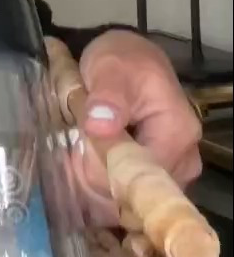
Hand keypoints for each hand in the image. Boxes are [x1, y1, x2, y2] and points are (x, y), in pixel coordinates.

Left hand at [74, 28, 201, 223]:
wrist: (128, 60)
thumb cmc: (122, 60)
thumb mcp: (110, 68)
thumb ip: (107, 96)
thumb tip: (100, 125)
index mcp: (177, 134)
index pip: (138, 175)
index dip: (101, 171)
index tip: (74, 155)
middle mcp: (184, 160)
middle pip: (136, 192)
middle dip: (98, 180)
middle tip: (72, 153)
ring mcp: (174, 171)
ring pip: (130, 197)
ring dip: (98, 182)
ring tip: (78, 154)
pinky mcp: (160, 175)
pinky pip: (130, 192)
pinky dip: (105, 182)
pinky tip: (88, 164)